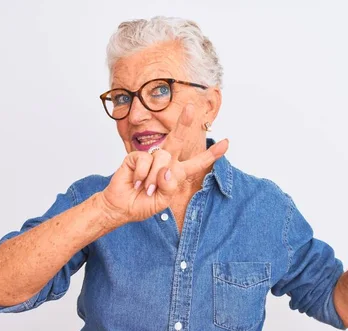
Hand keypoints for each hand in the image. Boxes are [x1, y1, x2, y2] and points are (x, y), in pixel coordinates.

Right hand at [98, 104, 228, 223]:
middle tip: (190, 107)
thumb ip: (169, 187)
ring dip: (153, 179)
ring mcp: (151, 158)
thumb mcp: (163, 200)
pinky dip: (141, 175)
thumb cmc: (143, 204)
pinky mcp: (136, 157)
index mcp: (177, 173)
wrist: (122, 206)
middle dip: (184, 123)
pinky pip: (144, 161)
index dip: (212, 154)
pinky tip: (136, 182)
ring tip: (146, 189)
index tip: (226, 143)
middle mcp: (165, 162)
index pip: (197, 163)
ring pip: (162, 158)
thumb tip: (166, 171)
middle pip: (177, 141)